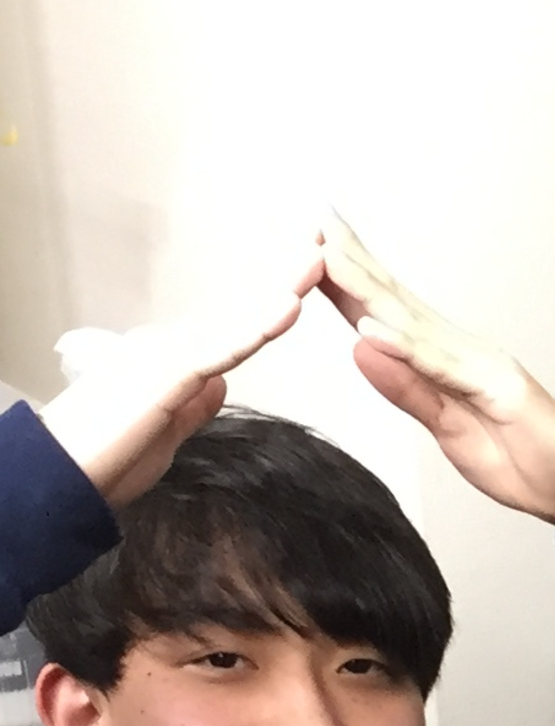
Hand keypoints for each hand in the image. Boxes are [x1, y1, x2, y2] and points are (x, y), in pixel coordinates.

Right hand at [37, 268, 317, 505]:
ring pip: (240, 321)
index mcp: (174, 366)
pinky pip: (226, 346)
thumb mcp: (164, 434)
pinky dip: (259, 326)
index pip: (234, 333)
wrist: (65, 474)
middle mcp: (173, 350)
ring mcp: (172, 357)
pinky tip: (289, 303)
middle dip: (282, 286)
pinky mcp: (173, 373)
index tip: (298, 289)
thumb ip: (192, 408)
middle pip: (241, 316)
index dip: (268, 310)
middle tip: (317, 250)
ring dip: (280, 291)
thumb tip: (216, 384)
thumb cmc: (103, 459)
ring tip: (316, 259)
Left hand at [320, 215, 554, 568]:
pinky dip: (406, 350)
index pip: (389, 314)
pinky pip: (443, 370)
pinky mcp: (502, 393)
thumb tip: (362, 350)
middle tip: (314, 220)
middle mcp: (464, 352)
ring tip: (326, 257)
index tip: (310, 247)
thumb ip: (410, 393)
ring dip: (368, 289)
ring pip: (414, 324)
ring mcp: (484, 368)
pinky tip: (371, 331)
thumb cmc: (529, 465)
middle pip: (399, 302)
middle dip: (354, 262)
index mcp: (448, 362)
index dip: (350, 282)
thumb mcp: (451, 434)